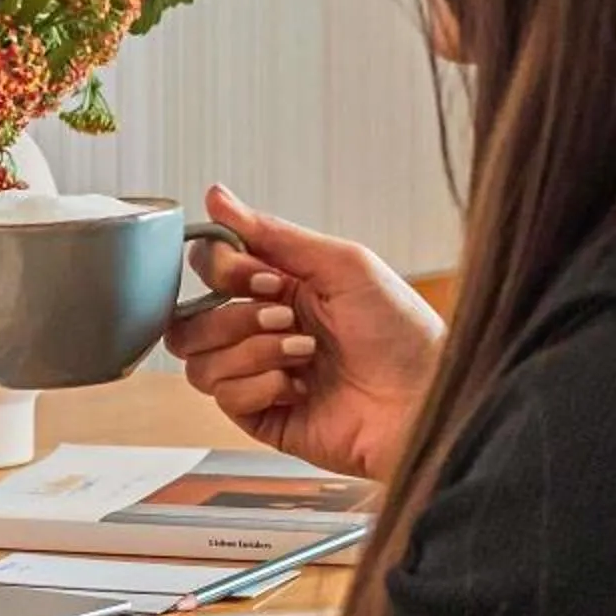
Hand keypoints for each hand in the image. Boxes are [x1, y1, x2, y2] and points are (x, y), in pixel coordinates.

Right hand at [166, 184, 444, 481]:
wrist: (425, 399)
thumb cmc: (402, 331)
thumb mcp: (343, 265)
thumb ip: (272, 233)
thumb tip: (217, 197)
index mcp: (279, 288)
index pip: (209, 270)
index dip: (223, 271)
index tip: (265, 278)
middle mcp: (262, 330)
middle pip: (189, 320)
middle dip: (233, 317)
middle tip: (284, 319)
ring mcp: (259, 375)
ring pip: (198, 362)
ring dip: (251, 352)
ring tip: (302, 355)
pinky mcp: (263, 417)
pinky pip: (223, 398)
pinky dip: (261, 387)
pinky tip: (300, 388)